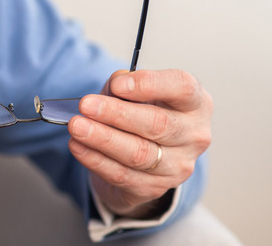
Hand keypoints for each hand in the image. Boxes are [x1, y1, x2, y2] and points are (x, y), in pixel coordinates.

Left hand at [67, 69, 212, 217]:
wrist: (145, 156)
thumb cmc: (142, 113)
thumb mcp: (135, 91)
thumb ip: (124, 84)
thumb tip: (114, 86)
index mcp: (194, 103)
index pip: (182, 88)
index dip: (149, 84)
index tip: (118, 84)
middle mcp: (193, 136)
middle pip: (158, 124)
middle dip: (117, 114)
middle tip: (86, 105)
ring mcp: (177, 166)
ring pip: (139, 153)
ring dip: (103, 139)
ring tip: (77, 126)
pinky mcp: (155, 187)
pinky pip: (122, 175)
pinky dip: (96, 160)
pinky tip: (78, 146)